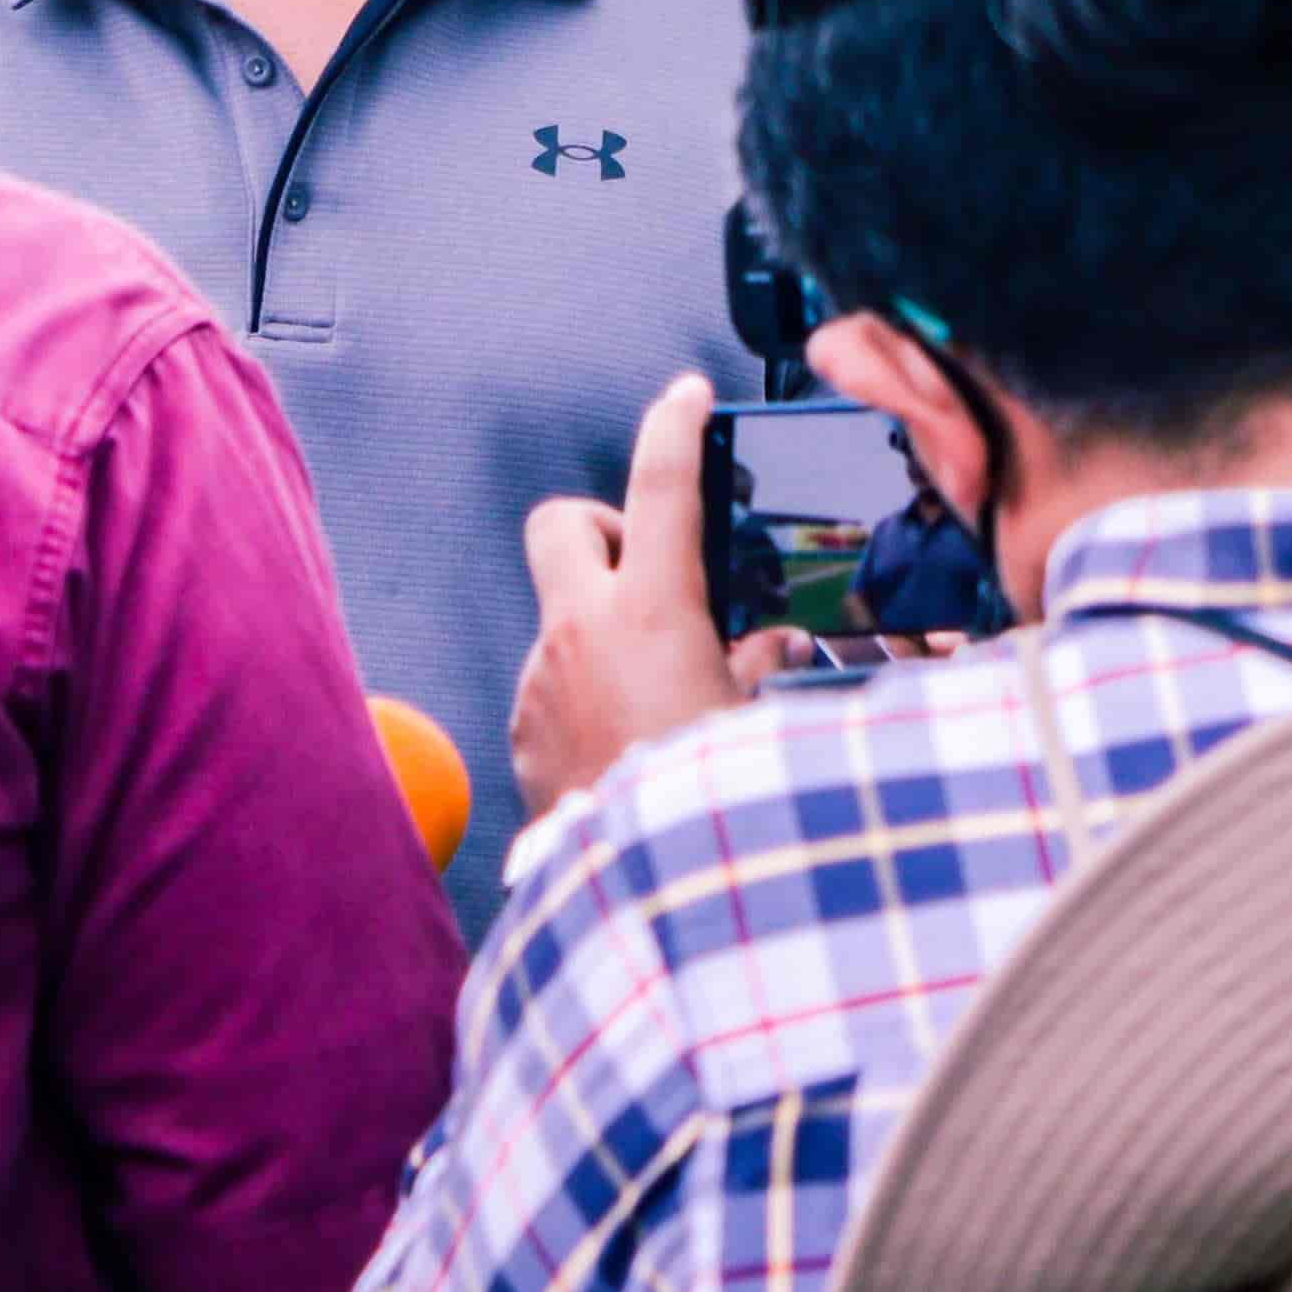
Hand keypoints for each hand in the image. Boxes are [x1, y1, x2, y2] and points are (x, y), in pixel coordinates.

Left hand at [514, 374, 778, 826]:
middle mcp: (580, 634)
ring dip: (606, 634)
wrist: (638, 895)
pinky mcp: (521, 732)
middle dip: (601, 528)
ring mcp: (540, 682)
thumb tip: (770, 649)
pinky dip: (590, 697)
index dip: (673, 425)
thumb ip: (759, 669)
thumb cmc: (710, 807)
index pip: (661, 484)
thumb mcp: (754, 724)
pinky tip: (631, 746)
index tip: (685, 397)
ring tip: (662, 695)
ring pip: (562, 619)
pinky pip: (553, 688)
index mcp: (652, 613)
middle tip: (654, 569)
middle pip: (561, 523)